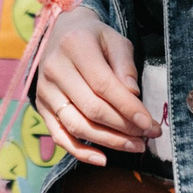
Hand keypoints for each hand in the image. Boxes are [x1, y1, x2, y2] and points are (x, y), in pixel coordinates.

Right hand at [35, 8, 157, 159]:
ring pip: (76, 125)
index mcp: (75, 47)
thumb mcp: (115, 40)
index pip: (104, 85)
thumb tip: (133, 96)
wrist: (60, 33)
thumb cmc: (94, 38)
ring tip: (134, 146)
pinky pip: (59, 135)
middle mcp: (55, 69)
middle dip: (123, 128)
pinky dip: (79, 152)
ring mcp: (44, 90)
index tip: (150, 125)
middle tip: (147, 137)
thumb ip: (125, 65)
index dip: (128, 108)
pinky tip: (102, 159)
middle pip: (92, 108)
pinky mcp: (41, 107)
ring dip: (108, 141)